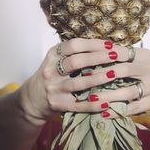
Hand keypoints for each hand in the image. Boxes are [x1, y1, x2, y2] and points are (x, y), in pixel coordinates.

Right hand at [18, 38, 133, 124]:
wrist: (33, 98)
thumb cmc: (53, 75)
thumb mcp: (57, 59)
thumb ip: (75, 53)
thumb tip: (106, 46)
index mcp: (53, 55)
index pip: (74, 45)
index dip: (93, 44)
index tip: (110, 45)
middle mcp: (51, 70)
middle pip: (76, 61)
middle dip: (99, 57)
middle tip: (117, 55)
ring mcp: (54, 88)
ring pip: (79, 83)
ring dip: (99, 78)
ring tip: (115, 74)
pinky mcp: (58, 105)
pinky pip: (80, 105)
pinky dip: (95, 104)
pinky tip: (108, 102)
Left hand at [86, 48, 149, 116]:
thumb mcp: (143, 57)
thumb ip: (124, 54)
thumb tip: (97, 49)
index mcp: (143, 55)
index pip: (121, 53)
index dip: (103, 56)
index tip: (87, 60)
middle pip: (122, 71)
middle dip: (102, 76)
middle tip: (84, 79)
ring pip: (128, 92)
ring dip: (108, 96)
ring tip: (92, 99)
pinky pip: (135, 108)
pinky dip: (119, 111)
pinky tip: (105, 113)